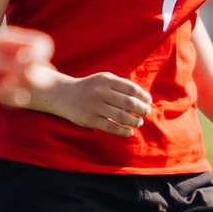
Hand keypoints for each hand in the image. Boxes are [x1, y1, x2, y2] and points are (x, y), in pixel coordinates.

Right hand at [37, 72, 151, 136]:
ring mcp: (95, 106)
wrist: (64, 94)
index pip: (131, 88)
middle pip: (129, 103)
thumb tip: (143, 100)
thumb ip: (121, 86)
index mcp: (106, 79)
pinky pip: (111, 127)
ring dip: (135, 121)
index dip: (143, 96)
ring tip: (138, 122)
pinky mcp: (89, 119)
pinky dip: (123, 131)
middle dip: (142, 109)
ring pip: (122, 116)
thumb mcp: (103, 80)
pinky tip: (129, 131)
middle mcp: (101, 91)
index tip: (148, 102)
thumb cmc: (90, 87)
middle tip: (146, 113)